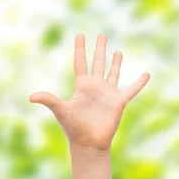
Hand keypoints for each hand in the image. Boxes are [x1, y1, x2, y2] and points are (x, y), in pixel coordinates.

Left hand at [30, 34, 149, 178]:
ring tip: (118, 52)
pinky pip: (132, 90)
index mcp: (82, 86)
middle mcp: (95, 87)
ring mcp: (107, 94)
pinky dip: (139, 83)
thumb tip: (31, 97)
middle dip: (99, 49)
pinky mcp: (119, 102)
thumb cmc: (73, 127)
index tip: (80, 35)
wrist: (88, 143)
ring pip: (113, 73)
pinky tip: (146, 74)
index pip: (80, 62)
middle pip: (98, 63)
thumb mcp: (60, 110)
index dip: (80, 49)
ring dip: (116, 63)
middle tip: (102, 35)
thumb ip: (48, 100)